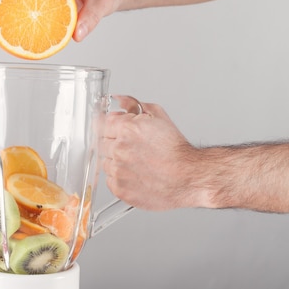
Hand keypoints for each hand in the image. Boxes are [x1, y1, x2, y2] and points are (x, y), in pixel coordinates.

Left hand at [99, 96, 206, 210]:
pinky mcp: (119, 188)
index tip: (112, 129)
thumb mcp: (158, 116)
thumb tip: (120, 100)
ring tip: (137, 162)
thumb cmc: (176, 150)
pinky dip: (119, 177)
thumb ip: (134, 105)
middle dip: (113, 142)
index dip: (109, 125)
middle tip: (133, 148)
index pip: (100, 122)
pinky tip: (136, 174)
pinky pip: (110, 179)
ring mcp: (118, 170)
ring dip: (115, 160)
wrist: (188, 177)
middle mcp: (119, 150)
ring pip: (105, 162)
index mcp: (126, 129)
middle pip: (101, 142)